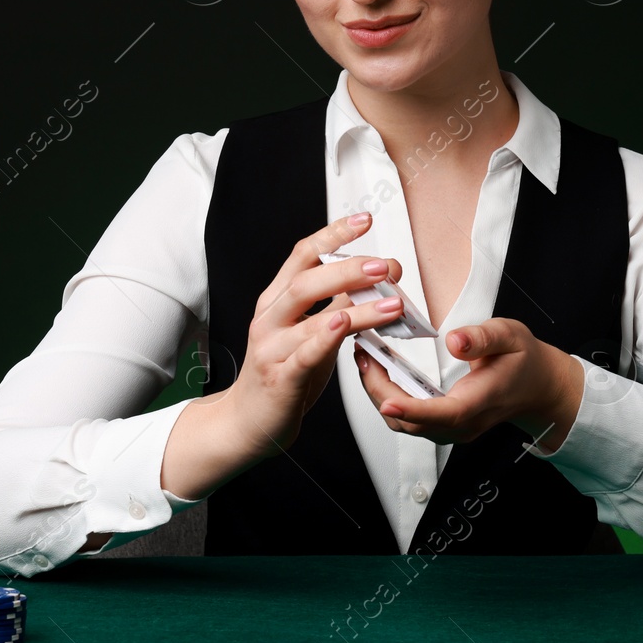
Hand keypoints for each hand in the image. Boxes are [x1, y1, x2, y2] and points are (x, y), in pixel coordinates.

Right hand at [221, 211, 406, 459]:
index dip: (333, 235)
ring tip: (392, 303)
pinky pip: (304, 354)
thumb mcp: (311, 331)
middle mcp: (270, 319)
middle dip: (348, 269)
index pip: (303, 256)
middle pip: (306, 282)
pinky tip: (345, 325)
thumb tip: (376, 279)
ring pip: (313, 319)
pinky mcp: (280, 378)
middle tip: (386, 266)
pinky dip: (326, 337)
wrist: (250, 421)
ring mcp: (272, 348)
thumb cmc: (283, 372)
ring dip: (358, 308)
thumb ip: (338, 303)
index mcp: (277, 300)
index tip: (363, 220)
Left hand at [353, 317, 583, 449]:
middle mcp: (464, 424)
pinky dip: (389, 399)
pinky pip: (410, 421)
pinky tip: (380, 374)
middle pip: (414, 423)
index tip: (387, 399)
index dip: (413, 409)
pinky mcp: (444, 426)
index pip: (444, 414)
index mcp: (480, 401)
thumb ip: (483, 338)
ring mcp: (453, 429)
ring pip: (406, 425)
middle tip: (363, 356)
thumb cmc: (524, 361)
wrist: (537, 386)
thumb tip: (456, 341)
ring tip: (366, 361)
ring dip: (380, 396)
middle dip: (381, 393)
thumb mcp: (510, 336)